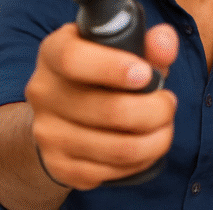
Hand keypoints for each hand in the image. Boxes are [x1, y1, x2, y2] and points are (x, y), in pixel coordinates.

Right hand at [26, 23, 178, 189]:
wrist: (64, 112)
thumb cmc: (103, 73)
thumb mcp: (122, 49)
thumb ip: (148, 43)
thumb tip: (164, 41)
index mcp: (54, 52)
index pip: (73, 59)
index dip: (113, 67)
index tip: (145, 74)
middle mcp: (43, 92)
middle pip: (110, 111)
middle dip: (156, 110)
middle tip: (168, 103)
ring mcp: (47, 133)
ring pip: (119, 148)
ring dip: (156, 140)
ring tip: (164, 125)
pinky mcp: (59, 166)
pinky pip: (112, 171)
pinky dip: (141, 161)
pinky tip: (146, 146)